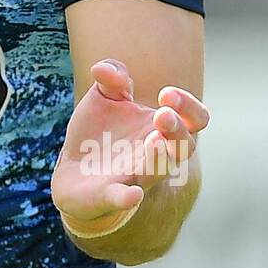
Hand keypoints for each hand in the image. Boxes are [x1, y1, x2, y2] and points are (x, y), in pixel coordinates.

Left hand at [51, 58, 209, 231]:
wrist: (72, 170)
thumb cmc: (99, 131)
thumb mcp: (103, 97)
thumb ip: (111, 78)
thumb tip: (103, 69)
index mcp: (161, 128)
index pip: (195, 118)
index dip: (189, 106)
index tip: (166, 93)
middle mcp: (155, 155)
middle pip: (184, 146)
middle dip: (177, 129)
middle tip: (162, 114)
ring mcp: (135, 177)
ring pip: (158, 172)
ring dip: (159, 158)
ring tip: (154, 140)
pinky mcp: (110, 195)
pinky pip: (123, 199)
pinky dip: (127, 198)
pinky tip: (132, 194)